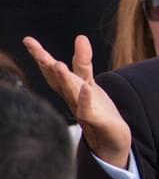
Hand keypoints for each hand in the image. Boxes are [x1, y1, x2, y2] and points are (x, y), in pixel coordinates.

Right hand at [23, 35, 131, 168]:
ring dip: (64, 79)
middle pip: (57, 80)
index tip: (27, 39)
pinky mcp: (96, 121)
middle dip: (45, 64)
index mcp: (69, 89)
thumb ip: (83, 62)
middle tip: (34, 48)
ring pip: (71, 93)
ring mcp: (83, 110)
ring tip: (57, 64)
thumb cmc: (97, 111)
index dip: (41, 55)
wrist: (111, 141)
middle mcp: (72, 99)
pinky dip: (85, 99)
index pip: (53, 71)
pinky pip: (88, 110)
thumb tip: (80, 36)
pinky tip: (85, 88)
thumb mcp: (89, 82)